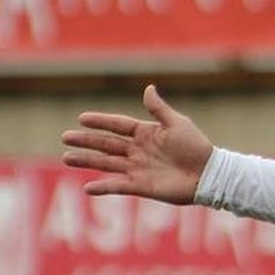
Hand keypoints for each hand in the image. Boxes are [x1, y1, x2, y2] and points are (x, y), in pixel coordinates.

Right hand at [61, 84, 213, 203]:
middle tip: (65, 137)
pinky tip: (88, 187)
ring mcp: (138, 169)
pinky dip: (103, 187)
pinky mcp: (141, 186)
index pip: (118, 125)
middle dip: (86, 141)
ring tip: (67, 158)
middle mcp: (138, 151)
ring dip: (87, 161)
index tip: (82, 118)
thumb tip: (148, 87)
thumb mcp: (178, 124)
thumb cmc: (196, 147)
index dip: (101, 121)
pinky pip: (118, 186)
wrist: (209, 174)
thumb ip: (159, 109)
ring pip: (107, 164)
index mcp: (146, 133)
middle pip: (107, 144)